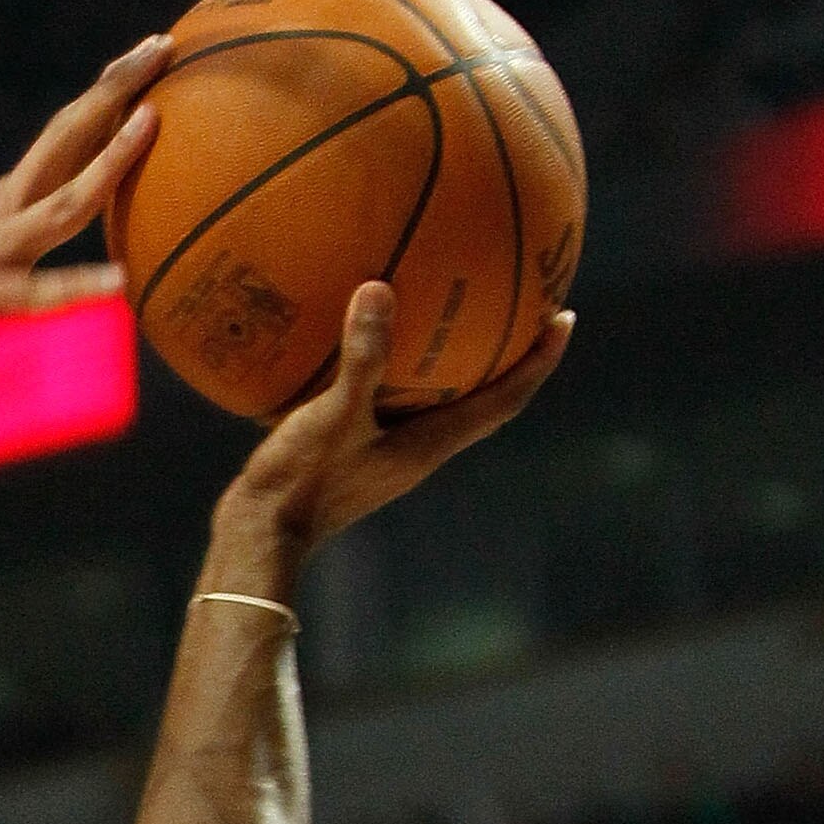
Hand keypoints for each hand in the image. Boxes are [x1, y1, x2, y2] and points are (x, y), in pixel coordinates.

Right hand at [0, 36, 166, 354]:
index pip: (59, 138)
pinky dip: (79, 286)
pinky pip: (36, 294)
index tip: (144, 58)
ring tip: (155, 119)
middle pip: (67, 139)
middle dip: (118, 92)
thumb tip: (8, 253)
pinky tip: (123, 283)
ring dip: (110, 159)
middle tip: (164, 45)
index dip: (105, 98)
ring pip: (62, 201)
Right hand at [223, 283, 574, 556]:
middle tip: (526, 309)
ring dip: (455, 366)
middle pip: (483, 400)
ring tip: (454, 319)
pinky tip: (366, 344)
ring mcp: (387, 455)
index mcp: (430, 445)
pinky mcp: (355, 452)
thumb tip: (379, 288)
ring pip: (439, 404)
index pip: (505, 400)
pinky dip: (394, 372)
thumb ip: (361, 357)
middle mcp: (419, 451)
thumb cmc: (303, 482)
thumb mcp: (333, 416)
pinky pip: (391, 404)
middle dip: (509, 356)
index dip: (539, 361)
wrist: (258, 534)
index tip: (564, 317)